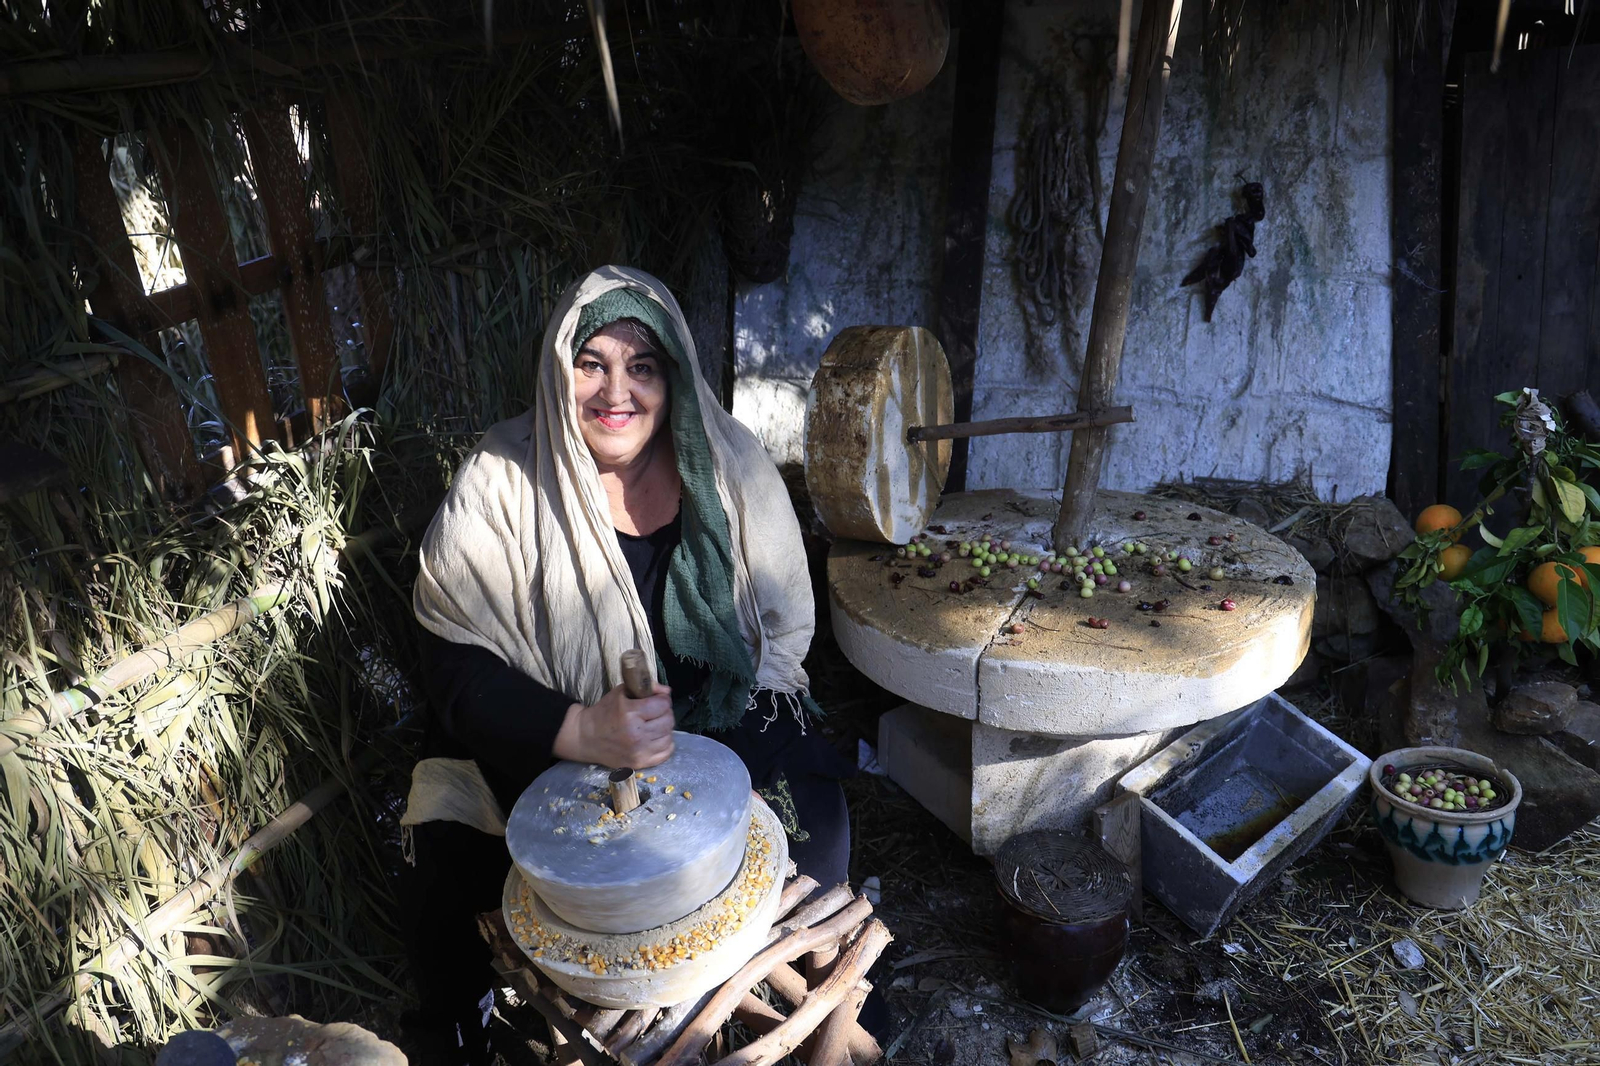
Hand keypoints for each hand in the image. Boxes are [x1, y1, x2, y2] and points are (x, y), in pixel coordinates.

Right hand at [552, 681, 674, 768]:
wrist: (586, 737)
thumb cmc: (604, 712)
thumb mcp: (621, 693)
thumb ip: (646, 688)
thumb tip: (667, 691)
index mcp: (630, 713)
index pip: (663, 704)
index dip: (662, 699)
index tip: (657, 700)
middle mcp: (636, 734)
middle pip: (668, 720)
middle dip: (664, 713)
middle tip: (655, 713)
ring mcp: (639, 751)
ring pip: (669, 736)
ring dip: (664, 729)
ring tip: (653, 726)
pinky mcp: (640, 763)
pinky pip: (666, 753)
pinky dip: (664, 744)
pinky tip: (654, 738)